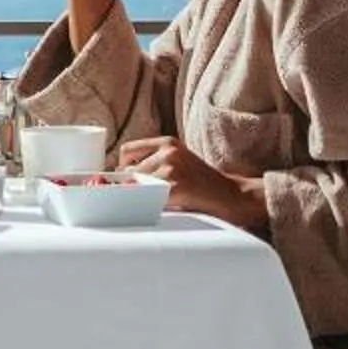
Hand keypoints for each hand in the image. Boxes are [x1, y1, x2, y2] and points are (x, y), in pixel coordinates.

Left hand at [117, 135, 266, 230]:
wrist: (229, 195)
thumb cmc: (200, 183)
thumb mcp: (177, 161)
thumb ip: (153, 162)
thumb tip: (118, 176)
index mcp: (167, 142)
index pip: (127, 150)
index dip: (123, 168)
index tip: (126, 181)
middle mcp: (168, 151)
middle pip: (127, 170)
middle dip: (130, 186)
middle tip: (143, 196)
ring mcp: (171, 168)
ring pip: (135, 186)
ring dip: (141, 196)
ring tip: (160, 201)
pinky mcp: (174, 186)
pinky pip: (147, 198)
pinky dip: (149, 205)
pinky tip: (165, 206)